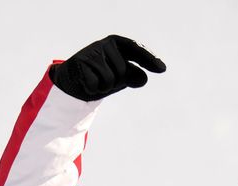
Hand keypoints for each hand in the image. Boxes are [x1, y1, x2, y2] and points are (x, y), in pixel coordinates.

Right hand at [49, 35, 165, 100]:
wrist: (75, 80)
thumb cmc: (103, 76)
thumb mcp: (122, 77)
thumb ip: (134, 76)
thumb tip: (143, 78)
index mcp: (117, 44)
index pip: (135, 49)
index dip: (149, 59)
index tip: (163, 69)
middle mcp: (104, 44)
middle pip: (122, 71)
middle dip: (117, 82)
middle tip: (107, 80)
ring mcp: (90, 52)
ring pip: (109, 80)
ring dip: (105, 87)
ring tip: (97, 81)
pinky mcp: (78, 63)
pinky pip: (95, 84)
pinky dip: (93, 89)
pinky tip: (87, 84)